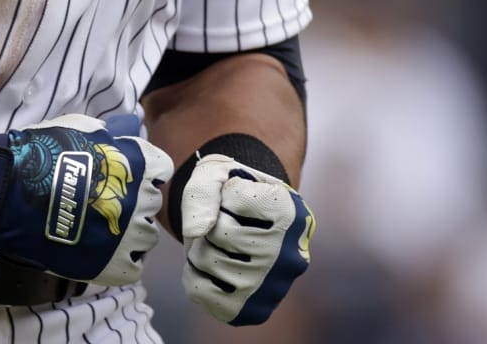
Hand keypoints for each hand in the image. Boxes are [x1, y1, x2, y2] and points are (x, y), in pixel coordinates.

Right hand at [0, 113, 171, 285]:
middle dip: (131, 203)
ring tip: (98, 232)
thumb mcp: (82, 129)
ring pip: (145, 238)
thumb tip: (124, 138)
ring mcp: (129, 235)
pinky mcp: (114, 266)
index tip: (124, 179)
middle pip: (151, 204)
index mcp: (138, 164)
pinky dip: (120, 262)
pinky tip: (98, 254)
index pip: (161, 170)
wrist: (8, 192)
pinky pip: (133, 267)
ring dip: (127, 234)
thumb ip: (111, 137)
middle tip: (103, 206)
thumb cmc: (43, 154)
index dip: (142, 174)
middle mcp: (140, 199)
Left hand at [178, 156, 314, 324]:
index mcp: (293, 214)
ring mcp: (273, 289)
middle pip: (219, 233)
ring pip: (206, 261)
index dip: (224, 192)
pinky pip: (198, 291)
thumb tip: (196, 232)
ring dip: (198, 246)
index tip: (239, 197)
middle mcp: (290, 255)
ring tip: (215, 242)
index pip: (234, 197)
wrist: (248, 225)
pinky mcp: (253, 312)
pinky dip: (193, 273)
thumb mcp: (219, 174)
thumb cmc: (233, 194)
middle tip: (223, 222)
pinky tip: (210, 264)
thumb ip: (204, 190)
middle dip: (209, 222)